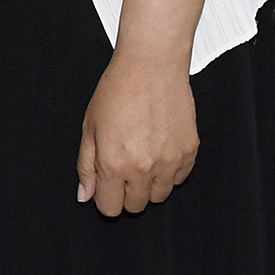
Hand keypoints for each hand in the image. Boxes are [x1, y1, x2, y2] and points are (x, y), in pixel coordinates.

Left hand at [77, 52, 198, 215]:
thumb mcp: (90, 127)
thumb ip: (86, 166)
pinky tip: (159, 147)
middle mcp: (143, 168)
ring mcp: (169, 161)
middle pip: (136, 206)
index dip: (106, 197)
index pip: (111, 209)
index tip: (107, 185)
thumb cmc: (118, 90)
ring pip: (160, 196)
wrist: (151, 65)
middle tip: (124, 165)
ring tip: (142, 155)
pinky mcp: (189, 152)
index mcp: (114, 164)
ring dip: (149, 184)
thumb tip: (85, 195)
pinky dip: (169, 170)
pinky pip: (179, 178)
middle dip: (126, 191)